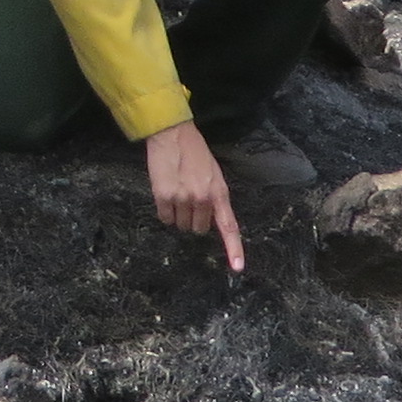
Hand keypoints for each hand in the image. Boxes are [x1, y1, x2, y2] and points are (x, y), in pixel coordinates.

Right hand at [144, 121, 244, 273]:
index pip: (229, 226)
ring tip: (177, 192)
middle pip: (198, 229)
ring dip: (179, 215)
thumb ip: (215, 197)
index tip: (237, 268)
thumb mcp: (214, 174)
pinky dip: (165, 211)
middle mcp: (203, 198)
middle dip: (194, 219)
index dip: (234, 249)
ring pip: (181, 225)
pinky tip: (166, 193)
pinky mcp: (163, 196)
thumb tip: (210, 220)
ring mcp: (183, 198)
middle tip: (189, 199)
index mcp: (219, 193)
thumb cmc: (195, 152)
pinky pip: (165, 218)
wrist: (172, 134)